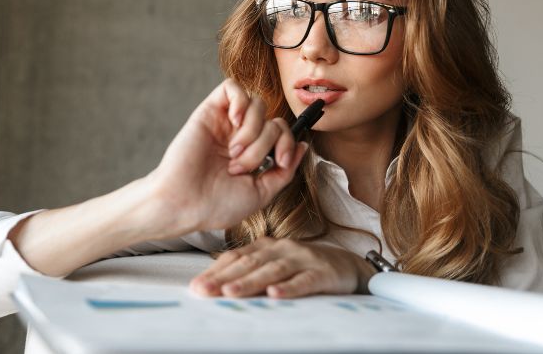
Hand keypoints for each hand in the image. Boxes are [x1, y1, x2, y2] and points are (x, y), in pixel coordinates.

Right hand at [145, 78, 308, 234]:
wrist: (184, 204)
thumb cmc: (216, 204)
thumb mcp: (261, 192)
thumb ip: (284, 171)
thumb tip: (302, 146)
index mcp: (253, 153)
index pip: (282, 132)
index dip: (287, 143)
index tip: (279, 162)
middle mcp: (240, 135)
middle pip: (273, 120)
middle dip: (265, 145)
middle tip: (242, 167)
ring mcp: (224, 122)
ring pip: (258, 103)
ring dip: (252, 131)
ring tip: (233, 153)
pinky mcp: (208, 111)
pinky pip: (232, 87)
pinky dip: (240, 103)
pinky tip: (233, 123)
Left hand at [189, 237, 375, 297]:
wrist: (347, 266)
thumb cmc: (303, 269)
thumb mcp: (274, 267)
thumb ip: (250, 274)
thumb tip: (216, 289)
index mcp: (266, 247)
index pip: (236, 257)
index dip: (215, 271)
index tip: (196, 286)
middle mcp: (281, 249)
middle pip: (249, 263)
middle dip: (224, 278)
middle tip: (203, 291)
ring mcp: (302, 259)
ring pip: (272, 271)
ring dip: (250, 282)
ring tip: (230, 293)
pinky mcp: (322, 273)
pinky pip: (304, 281)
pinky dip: (289, 288)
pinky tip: (275, 295)